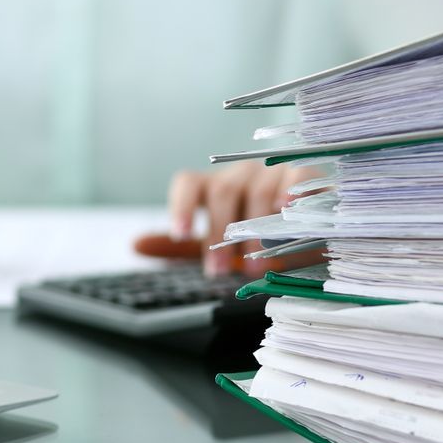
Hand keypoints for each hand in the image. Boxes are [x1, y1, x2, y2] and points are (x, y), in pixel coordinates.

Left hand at [167, 161, 317, 276]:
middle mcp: (240, 175)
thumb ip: (180, 247)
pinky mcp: (303, 176)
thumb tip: (135, 244)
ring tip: (256, 265)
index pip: (189, 183)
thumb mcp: (216, 246)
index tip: (180, 235)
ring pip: (256, 191)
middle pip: (222, 191)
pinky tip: (285, 212)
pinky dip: (288, 194)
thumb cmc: (255, 239)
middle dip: (219, 233)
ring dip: (254, 232)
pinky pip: (294, 179)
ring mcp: (271, 172)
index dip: (181, 206)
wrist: (306, 234)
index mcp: (214, 188)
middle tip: (219, 270)